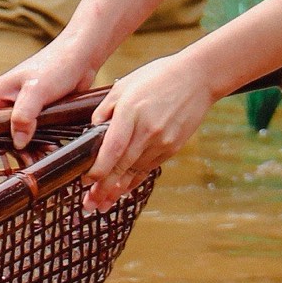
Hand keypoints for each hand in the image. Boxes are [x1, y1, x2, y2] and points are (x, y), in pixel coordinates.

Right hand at [0, 31, 107, 147]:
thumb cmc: (55, 66)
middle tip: (25, 161)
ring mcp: (23, 110)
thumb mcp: (36, 90)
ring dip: (28, 149)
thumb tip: (17, 143)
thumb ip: (23, 115)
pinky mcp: (39, 115)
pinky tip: (51, 150)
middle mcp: (6, 104)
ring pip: (16, 137)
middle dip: (8, 149)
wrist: (81, 57)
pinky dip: (40, 145)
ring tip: (43, 156)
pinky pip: (34, 135)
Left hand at [78, 49, 216, 208]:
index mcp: (131, 112)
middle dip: (103, 188)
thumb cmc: (157, 77)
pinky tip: (122, 190)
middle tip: (89, 205)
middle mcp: (147, 131)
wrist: (197, 78)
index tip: (85, 181)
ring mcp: (162, 141)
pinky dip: (134, 180)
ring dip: (117, 189)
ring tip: (102, 205)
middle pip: (122, 166)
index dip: (98, 169)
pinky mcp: (172, 148)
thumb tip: (93, 131)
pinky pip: (148, 168)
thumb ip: (105, 109)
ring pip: (135, 171)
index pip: (112, 148)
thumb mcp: (124, 85)